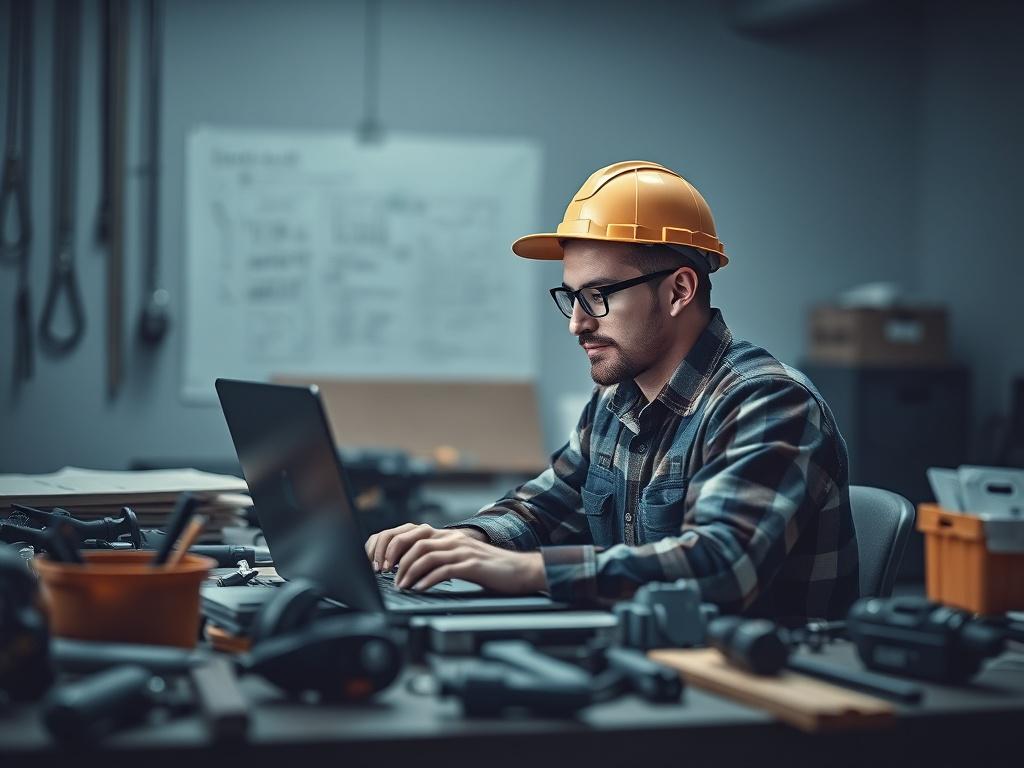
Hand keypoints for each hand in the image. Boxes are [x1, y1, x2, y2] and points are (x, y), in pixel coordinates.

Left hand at [394, 534, 546, 594]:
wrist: (520, 570)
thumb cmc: (490, 568)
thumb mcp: (462, 558)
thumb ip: (441, 558)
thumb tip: (414, 569)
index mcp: (449, 536)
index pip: (414, 533)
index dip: (395, 545)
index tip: (384, 563)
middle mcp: (454, 539)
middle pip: (416, 541)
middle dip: (397, 559)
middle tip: (388, 577)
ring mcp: (463, 551)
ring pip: (427, 555)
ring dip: (409, 572)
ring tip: (402, 586)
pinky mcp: (472, 565)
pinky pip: (444, 570)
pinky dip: (428, 580)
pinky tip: (420, 589)